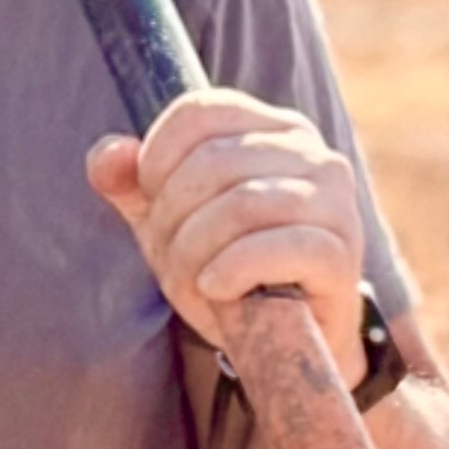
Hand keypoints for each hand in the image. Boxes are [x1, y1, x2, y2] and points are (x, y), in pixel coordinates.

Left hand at [82, 90, 371, 385]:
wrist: (283, 337)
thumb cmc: (223, 266)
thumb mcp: (166, 221)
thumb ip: (130, 184)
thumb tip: (107, 157)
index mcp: (272, 129)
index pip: (199, 111)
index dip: (156, 158)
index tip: (152, 203)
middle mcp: (312, 154)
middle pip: (213, 161)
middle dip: (171, 218)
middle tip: (170, 258)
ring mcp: (335, 202)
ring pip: (242, 204)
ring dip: (195, 251)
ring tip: (193, 280)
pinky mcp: (341, 253)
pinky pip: (276, 247)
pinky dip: (232, 270)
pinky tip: (217, 289)